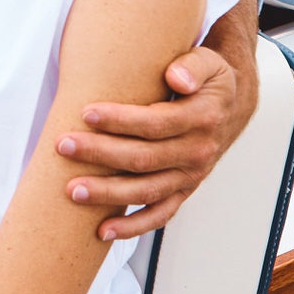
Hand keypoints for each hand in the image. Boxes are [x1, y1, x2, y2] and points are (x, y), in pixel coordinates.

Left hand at [52, 45, 245, 240]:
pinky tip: (103, 231)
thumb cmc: (207, 80)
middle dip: (101, 154)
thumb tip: (175, 77)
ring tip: (72, 191)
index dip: (120, 120)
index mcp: (202, 118)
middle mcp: (198, 151)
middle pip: (144, 158)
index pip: (156, 123)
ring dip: (109, 193)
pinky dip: (133, 227)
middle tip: (63, 146)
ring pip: (147, 190)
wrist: (229, 107)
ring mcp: (190, 176)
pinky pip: (159, 215)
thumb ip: (192, 65)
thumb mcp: (208, 62)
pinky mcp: (183, 191)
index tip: (85, 113)